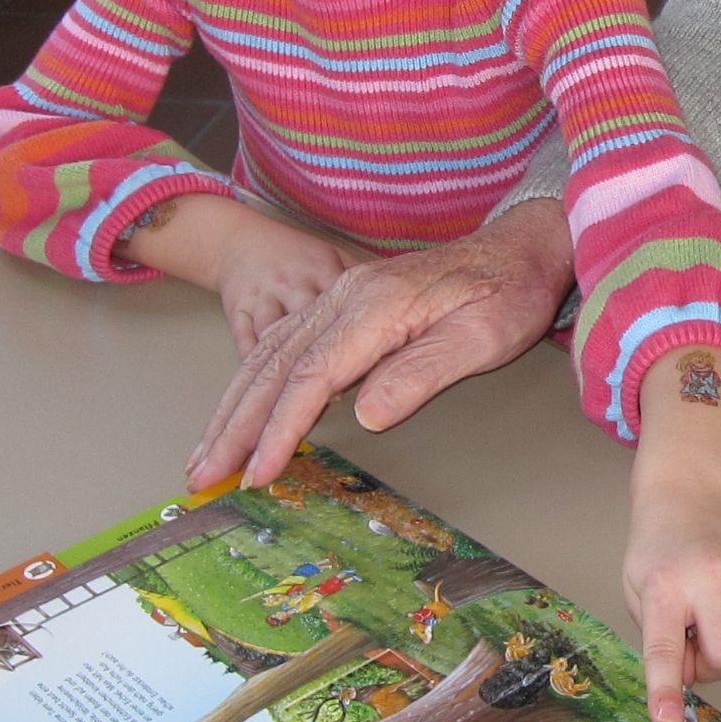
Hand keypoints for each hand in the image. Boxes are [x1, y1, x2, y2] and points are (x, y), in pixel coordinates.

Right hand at [190, 198, 573, 490]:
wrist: (517, 246)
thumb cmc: (507, 291)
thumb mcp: (482, 337)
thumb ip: (421, 374)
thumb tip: (366, 416)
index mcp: (375, 307)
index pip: (312, 377)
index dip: (280, 430)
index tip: (258, 472)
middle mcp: (345, 298)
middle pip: (274, 367)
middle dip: (234, 426)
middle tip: (203, 475)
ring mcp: (339, 297)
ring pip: (269, 354)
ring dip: (233, 407)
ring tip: (206, 453)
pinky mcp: (342, 303)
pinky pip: (282, 343)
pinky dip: (251, 381)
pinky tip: (237, 408)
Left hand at [625, 393, 720, 721]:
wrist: (691, 498)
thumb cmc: (659, 553)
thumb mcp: (637, 593)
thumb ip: (659, 640)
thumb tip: (692, 677)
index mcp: (664, 586)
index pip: (664, 646)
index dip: (666, 686)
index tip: (666, 719)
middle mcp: (711, 576)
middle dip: (710, 665)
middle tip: (692, 642)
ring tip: (711, 616)